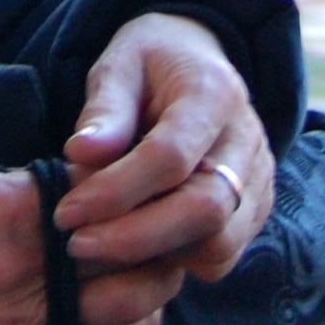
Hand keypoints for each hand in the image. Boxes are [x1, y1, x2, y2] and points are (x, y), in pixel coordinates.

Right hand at [0, 169, 183, 324]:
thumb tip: (103, 184)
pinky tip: (139, 307)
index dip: (134, 192)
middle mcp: (28, 265)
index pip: (100, 196)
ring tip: (159, 267)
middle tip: (172, 226)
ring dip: (156, 282)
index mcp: (13, 211)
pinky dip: (135, 323)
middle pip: (127, 248)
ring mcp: (33, 314)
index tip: (149, 186)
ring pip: (130, 300)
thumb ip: (43, 188)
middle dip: (158, 236)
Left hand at [54, 13, 271, 282]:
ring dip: (155, 255)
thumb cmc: (151, 64)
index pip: (171, 156)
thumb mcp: (119, 65)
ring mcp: (258, 179)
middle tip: (77, 244)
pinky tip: (133, 244)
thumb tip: (81, 153)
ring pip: (218, 243)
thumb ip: (104, 109)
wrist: (198, 63)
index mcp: (214, 93)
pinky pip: (221, 255)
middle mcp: (247, 140)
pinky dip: (177, 261)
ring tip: (101, 242)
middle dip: (135, 238)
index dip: (116, 191)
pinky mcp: (255, 209)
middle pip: (206, 209)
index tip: (67, 211)